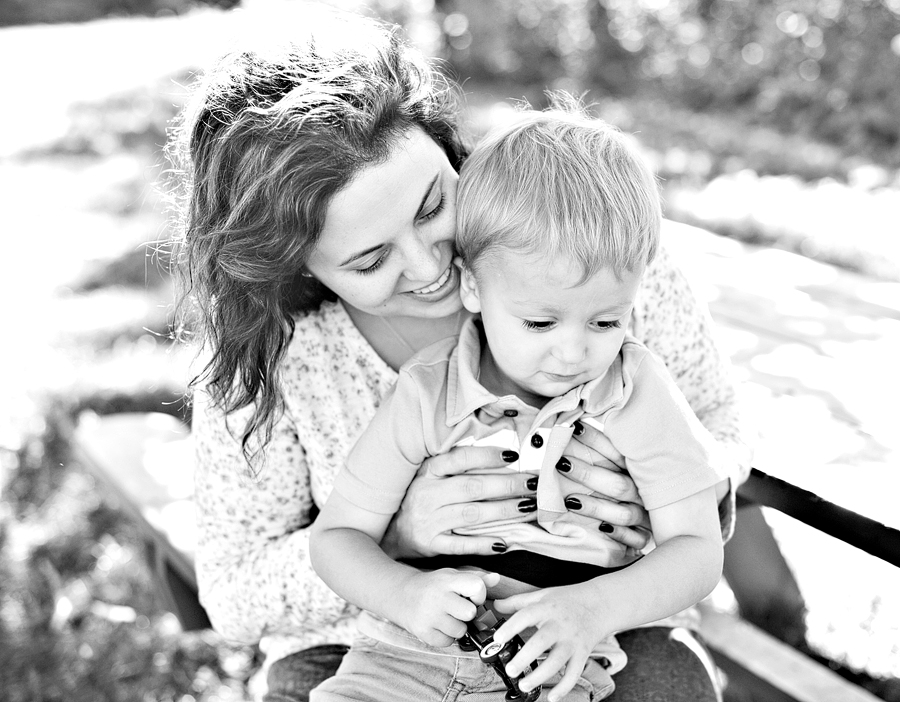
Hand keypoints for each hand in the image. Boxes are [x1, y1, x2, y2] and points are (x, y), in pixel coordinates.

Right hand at [382, 446, 536, 558]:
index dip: (488, 456)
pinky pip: (462, 544)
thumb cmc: (420, 499)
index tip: (514, 454)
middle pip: (473, 487)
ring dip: (504, 511)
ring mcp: (428, 521)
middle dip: (508, 484)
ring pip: (472, 515)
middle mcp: (427, 494)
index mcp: (428, 472)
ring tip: (529, 508)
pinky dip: (484, 544)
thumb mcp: (430, 476)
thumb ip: (457, 466)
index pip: (460, 459)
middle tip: (533, 483)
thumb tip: (502, 456)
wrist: (390, 532)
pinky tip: (504, 542)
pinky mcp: (430, 545)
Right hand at [399, 569, 498, 647]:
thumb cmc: (434, 586)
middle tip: (458, 610)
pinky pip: (448, 642)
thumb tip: (496, 578)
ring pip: (460, 631)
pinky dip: (446, 637)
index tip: (471, 597)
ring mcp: (429, 616)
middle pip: (470, 613)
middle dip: (468, 614)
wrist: (402, 596)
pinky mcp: (423, 632)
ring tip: (447, 617)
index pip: (477, 587)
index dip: (479, 595)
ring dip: (457, 627)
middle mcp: (438, 597)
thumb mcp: (452, 576)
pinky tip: (439, 626)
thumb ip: (476, 578)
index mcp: (448, 580)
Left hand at [491, 584, 605, 701]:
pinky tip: (552, 697)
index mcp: (547, 608)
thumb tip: (495, 606)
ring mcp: (572, 640)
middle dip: (525, 658)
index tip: (497, 639)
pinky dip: (564, 687)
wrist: (600, 603)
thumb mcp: (542, 595)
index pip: (526, 616)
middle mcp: (560, 625)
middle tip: (510, 670)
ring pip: (557, 661)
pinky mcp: (583, 653)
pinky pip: (574, 673)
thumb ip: (517, 602)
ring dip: (540, 676)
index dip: (511, 627)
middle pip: (542, 642)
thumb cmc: (567, 600)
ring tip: (523, 685)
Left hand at [561, 421, 650, 550]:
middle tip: (563, 463)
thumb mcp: (621, 466)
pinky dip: (621, 534)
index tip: (574, 429)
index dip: (596, 441)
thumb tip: (574, 429)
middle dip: (589, 474)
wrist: (675, 520)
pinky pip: (636, 539)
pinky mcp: (644, 537)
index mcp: (638, 471)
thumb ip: (604, 454)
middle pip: (618, 484)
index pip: (617, 454)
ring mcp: (646, 516)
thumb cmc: (632, 486)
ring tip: (570, 500)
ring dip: (597, 507)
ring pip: (624, 514)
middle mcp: (643, 493)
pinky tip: (603, 529)